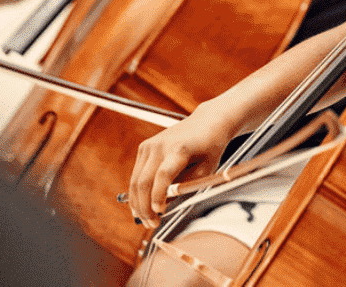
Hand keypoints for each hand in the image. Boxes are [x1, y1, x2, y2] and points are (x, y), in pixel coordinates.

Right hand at [127, 101, 239, 226]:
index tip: (160, 213)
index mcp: (180, 148)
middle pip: (143, 181)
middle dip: (144, 207)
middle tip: (151, 223)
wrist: (207, 122)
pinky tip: (142, 205)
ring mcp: (150, 145)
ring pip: (135, 180)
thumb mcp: (207, 169)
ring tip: (146, 219)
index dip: (158, 197)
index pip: (163, 176)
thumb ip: (186, 186)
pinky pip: (137, 174)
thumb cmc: (210, 147)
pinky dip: (137, 192)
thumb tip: (165, 204)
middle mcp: (161, 145)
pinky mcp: (145, 147)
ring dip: (137, 203)